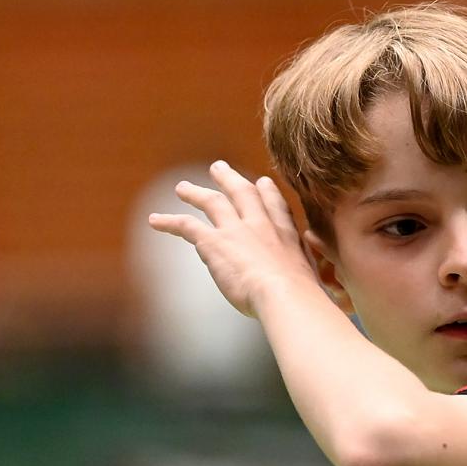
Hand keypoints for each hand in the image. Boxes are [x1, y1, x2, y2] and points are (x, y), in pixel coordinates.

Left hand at [149, 161, 318, 316]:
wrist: (285, 294)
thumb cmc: (302, 297)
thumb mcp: (311, 283)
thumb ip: (305, 280)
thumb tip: (310, 296)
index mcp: (286, 234)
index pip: (276, 205)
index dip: (267, 192)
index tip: (262, 182)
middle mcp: (261, 224)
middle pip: (242, 193)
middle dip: (229, 179)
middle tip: (218, 168)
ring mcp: (236, 229)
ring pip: (212, 202)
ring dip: (195, 193)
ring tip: (182, 188)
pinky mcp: (214, 241)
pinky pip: (186, 226)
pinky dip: (169, 221)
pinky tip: (155, 221)